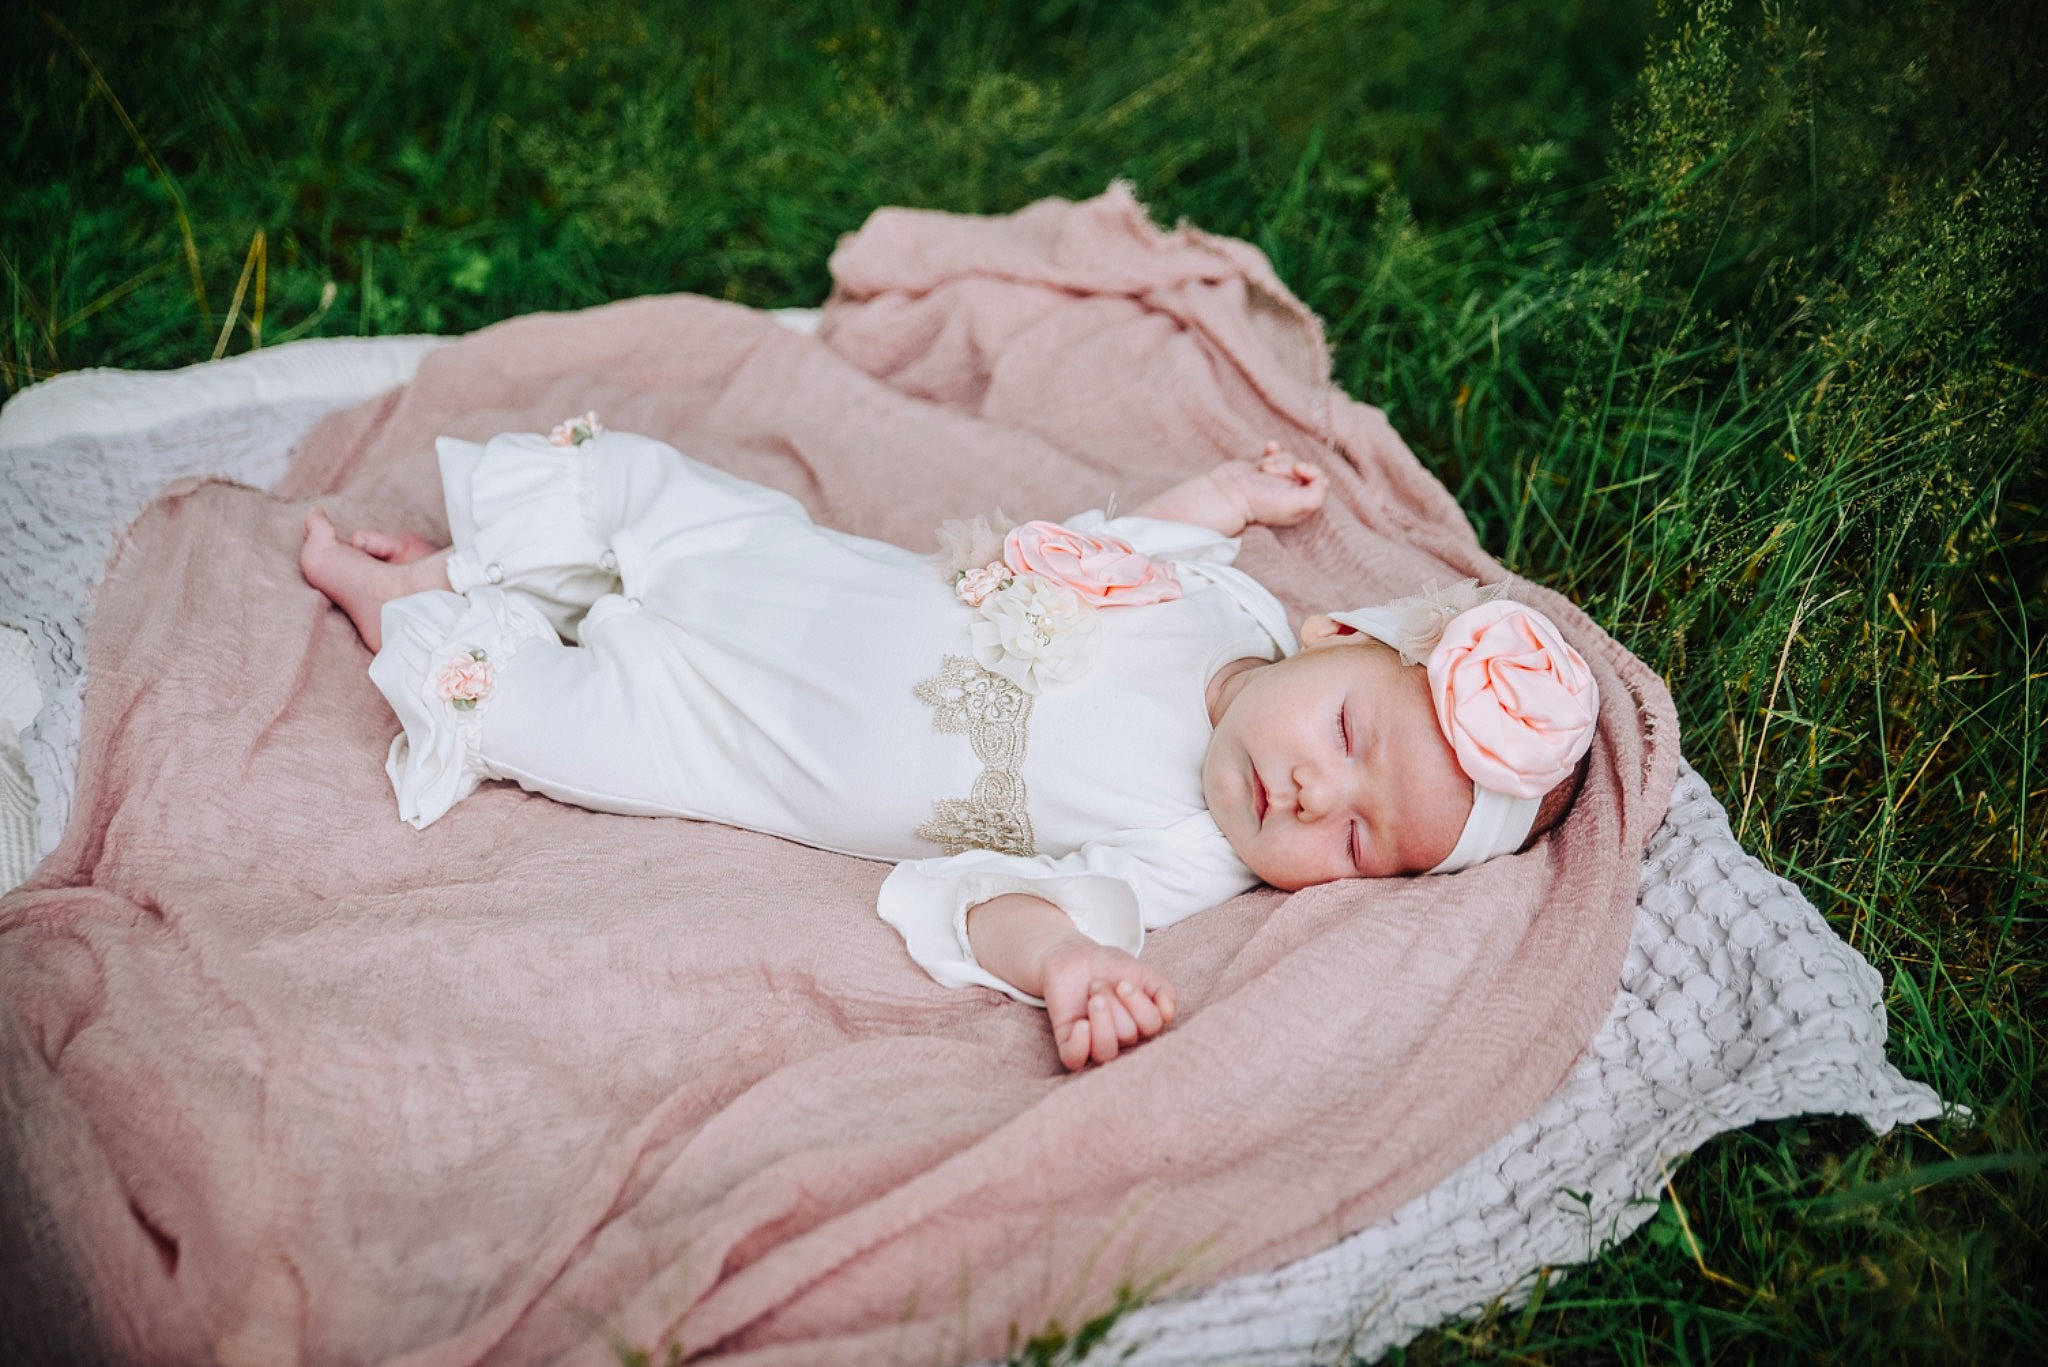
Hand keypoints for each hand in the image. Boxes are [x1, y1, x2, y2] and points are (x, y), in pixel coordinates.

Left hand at [1037, 940, 1176, 1070]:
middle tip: (1098, 984)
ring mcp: (1094, 1043)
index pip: (1151, 1026)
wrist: (1074, 956)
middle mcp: (1121, 1039)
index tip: (1123, 982)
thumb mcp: (1140, 972)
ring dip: (1101, 1019)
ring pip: (1106, 1051)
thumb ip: (1162, 991)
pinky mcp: (1068, 1044)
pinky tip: (1081, 1023)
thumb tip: (1168, 1013)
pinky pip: (1075, 1059)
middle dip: (1113, 1002)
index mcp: (1141, 1024)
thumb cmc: (1109, 967)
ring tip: (1093, 997)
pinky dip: (1080, 1044)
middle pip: (1128, 1034)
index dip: (1138, 1004)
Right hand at [1207, 443, 1326, 528]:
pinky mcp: (1263, 469)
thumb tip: (1320, 476)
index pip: (1321, 481)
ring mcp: (1277, 480)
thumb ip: (1318, 493)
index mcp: (1301, 504)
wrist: (1227, 495)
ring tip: (1262, 470)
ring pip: (1289, 457)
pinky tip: (1269, 447)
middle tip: (1271, 474)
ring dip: (1276, 460)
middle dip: (1288, 465)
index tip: (1298, 469)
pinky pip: (1276, 452)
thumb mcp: (1299, 504)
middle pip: (1303, 466)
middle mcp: (1291, 493)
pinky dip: (1274, 449)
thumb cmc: (1261, 502)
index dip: (1312, 470)